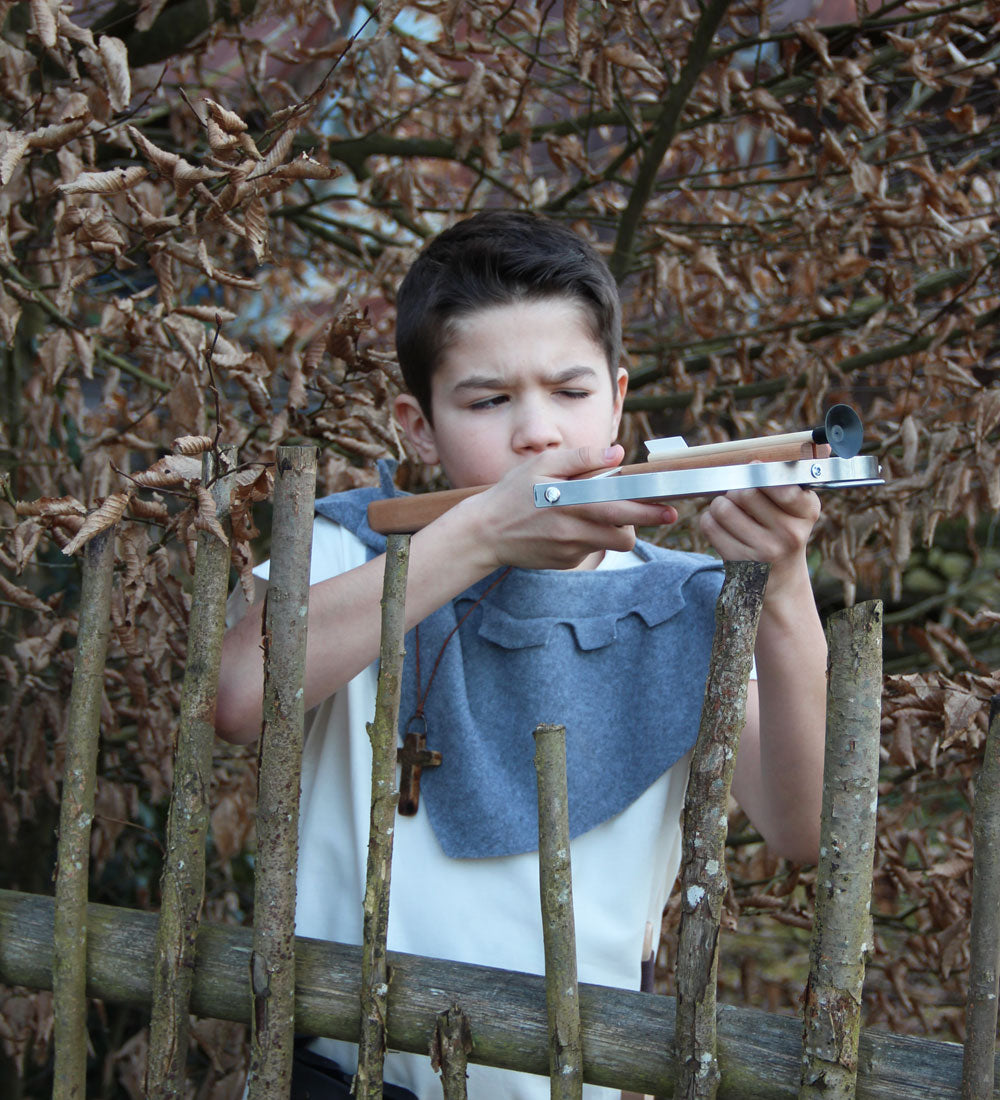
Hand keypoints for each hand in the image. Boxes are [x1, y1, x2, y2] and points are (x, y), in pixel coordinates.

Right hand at [462, 444, 677, 570]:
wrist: (485, 533)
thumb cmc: (513, 494)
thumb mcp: (542, 466)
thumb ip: (581, 458)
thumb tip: (617, 453)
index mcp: (572, 504)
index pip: (620, 510)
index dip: (648, 510)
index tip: (669, 507)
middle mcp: (574, 531)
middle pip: (625, 535)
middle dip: (646, 523)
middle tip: (664, 514)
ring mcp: (570, 550)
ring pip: (611, 544)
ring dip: (617, 530)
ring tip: (606, 513)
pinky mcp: (566, 562)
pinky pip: (591, 550)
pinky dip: (592, 537)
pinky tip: (573, 525)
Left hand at [698, 481, 820, 594]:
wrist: (781, 580)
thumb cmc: (785, 533)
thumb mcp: (798, 509)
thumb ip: (786, 481)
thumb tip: (770, 458)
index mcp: (807, 513)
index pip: (780, 484)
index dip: (759, 472)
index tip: (754, 469)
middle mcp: (790, 534)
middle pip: (745, 492)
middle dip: (737, 489)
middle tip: (741, 497)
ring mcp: (764, 551)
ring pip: (723, 507)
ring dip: (721, 504)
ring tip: (731, 512)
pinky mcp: (739, 564)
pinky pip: (709, 526)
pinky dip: (710, 520)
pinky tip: (722, 527)